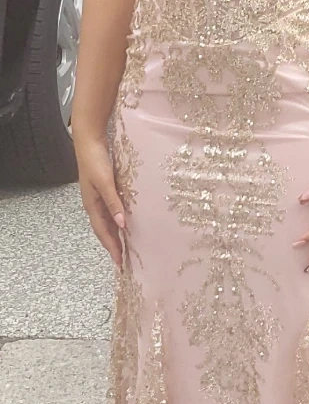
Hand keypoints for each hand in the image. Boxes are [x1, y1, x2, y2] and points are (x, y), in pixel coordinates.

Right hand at [74, 134, 125, 268]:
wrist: (89, 141)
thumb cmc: (95, 161)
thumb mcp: (105, 183)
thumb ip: (113, 203)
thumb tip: (122, 225)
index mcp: (92, 206)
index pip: (103, 232)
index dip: (111, 247)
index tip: (120, 262)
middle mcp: (94, 204)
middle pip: (104, 230)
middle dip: (113, 245)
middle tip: (124, 259)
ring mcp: (98, 197)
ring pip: (108, 221)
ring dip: (115, 234)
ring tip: (125, 245)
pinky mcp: (103, 189)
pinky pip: (110, 210)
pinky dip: (117, 220)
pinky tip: (125, 221)